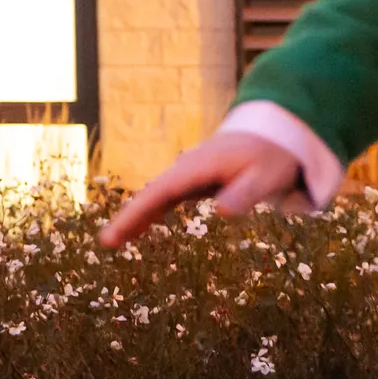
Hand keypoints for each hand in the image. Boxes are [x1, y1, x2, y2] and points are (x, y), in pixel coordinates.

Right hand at [99, 132, 311, 247]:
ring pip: (155, 197)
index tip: (115, 232)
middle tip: (105, 243)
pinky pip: (167, 199)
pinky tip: (142, 228)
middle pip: (150, 195)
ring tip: (115, 241)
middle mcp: (185, 170)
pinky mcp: (194, 182)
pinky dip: (151, 213)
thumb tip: (221, 213)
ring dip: (135, 217)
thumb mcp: (266, 176)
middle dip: (127, 218)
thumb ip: (245, 193)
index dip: (136, 213)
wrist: (272, 135)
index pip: (159, 193)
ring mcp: (188, 176)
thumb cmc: (271, 157)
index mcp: (197, 168)